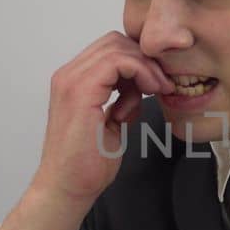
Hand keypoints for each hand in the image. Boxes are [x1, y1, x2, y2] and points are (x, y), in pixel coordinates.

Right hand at [31, 32, 175, 202]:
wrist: (68, 188)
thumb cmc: (86, 164)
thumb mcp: (110, 123)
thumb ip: (120, 101)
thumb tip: (137, 90)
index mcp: (73, 81)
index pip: (110, 49)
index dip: (139, 60)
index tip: (157, 82)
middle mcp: (68, 76)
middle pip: (115, 41)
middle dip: (144, 60)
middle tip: (161, 84)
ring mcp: (71, 81)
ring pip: (117, 47)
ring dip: (144, 67)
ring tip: (155, 90)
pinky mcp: (80, 91)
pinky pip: (117, 62)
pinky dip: (139, 73)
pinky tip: (146, 94)